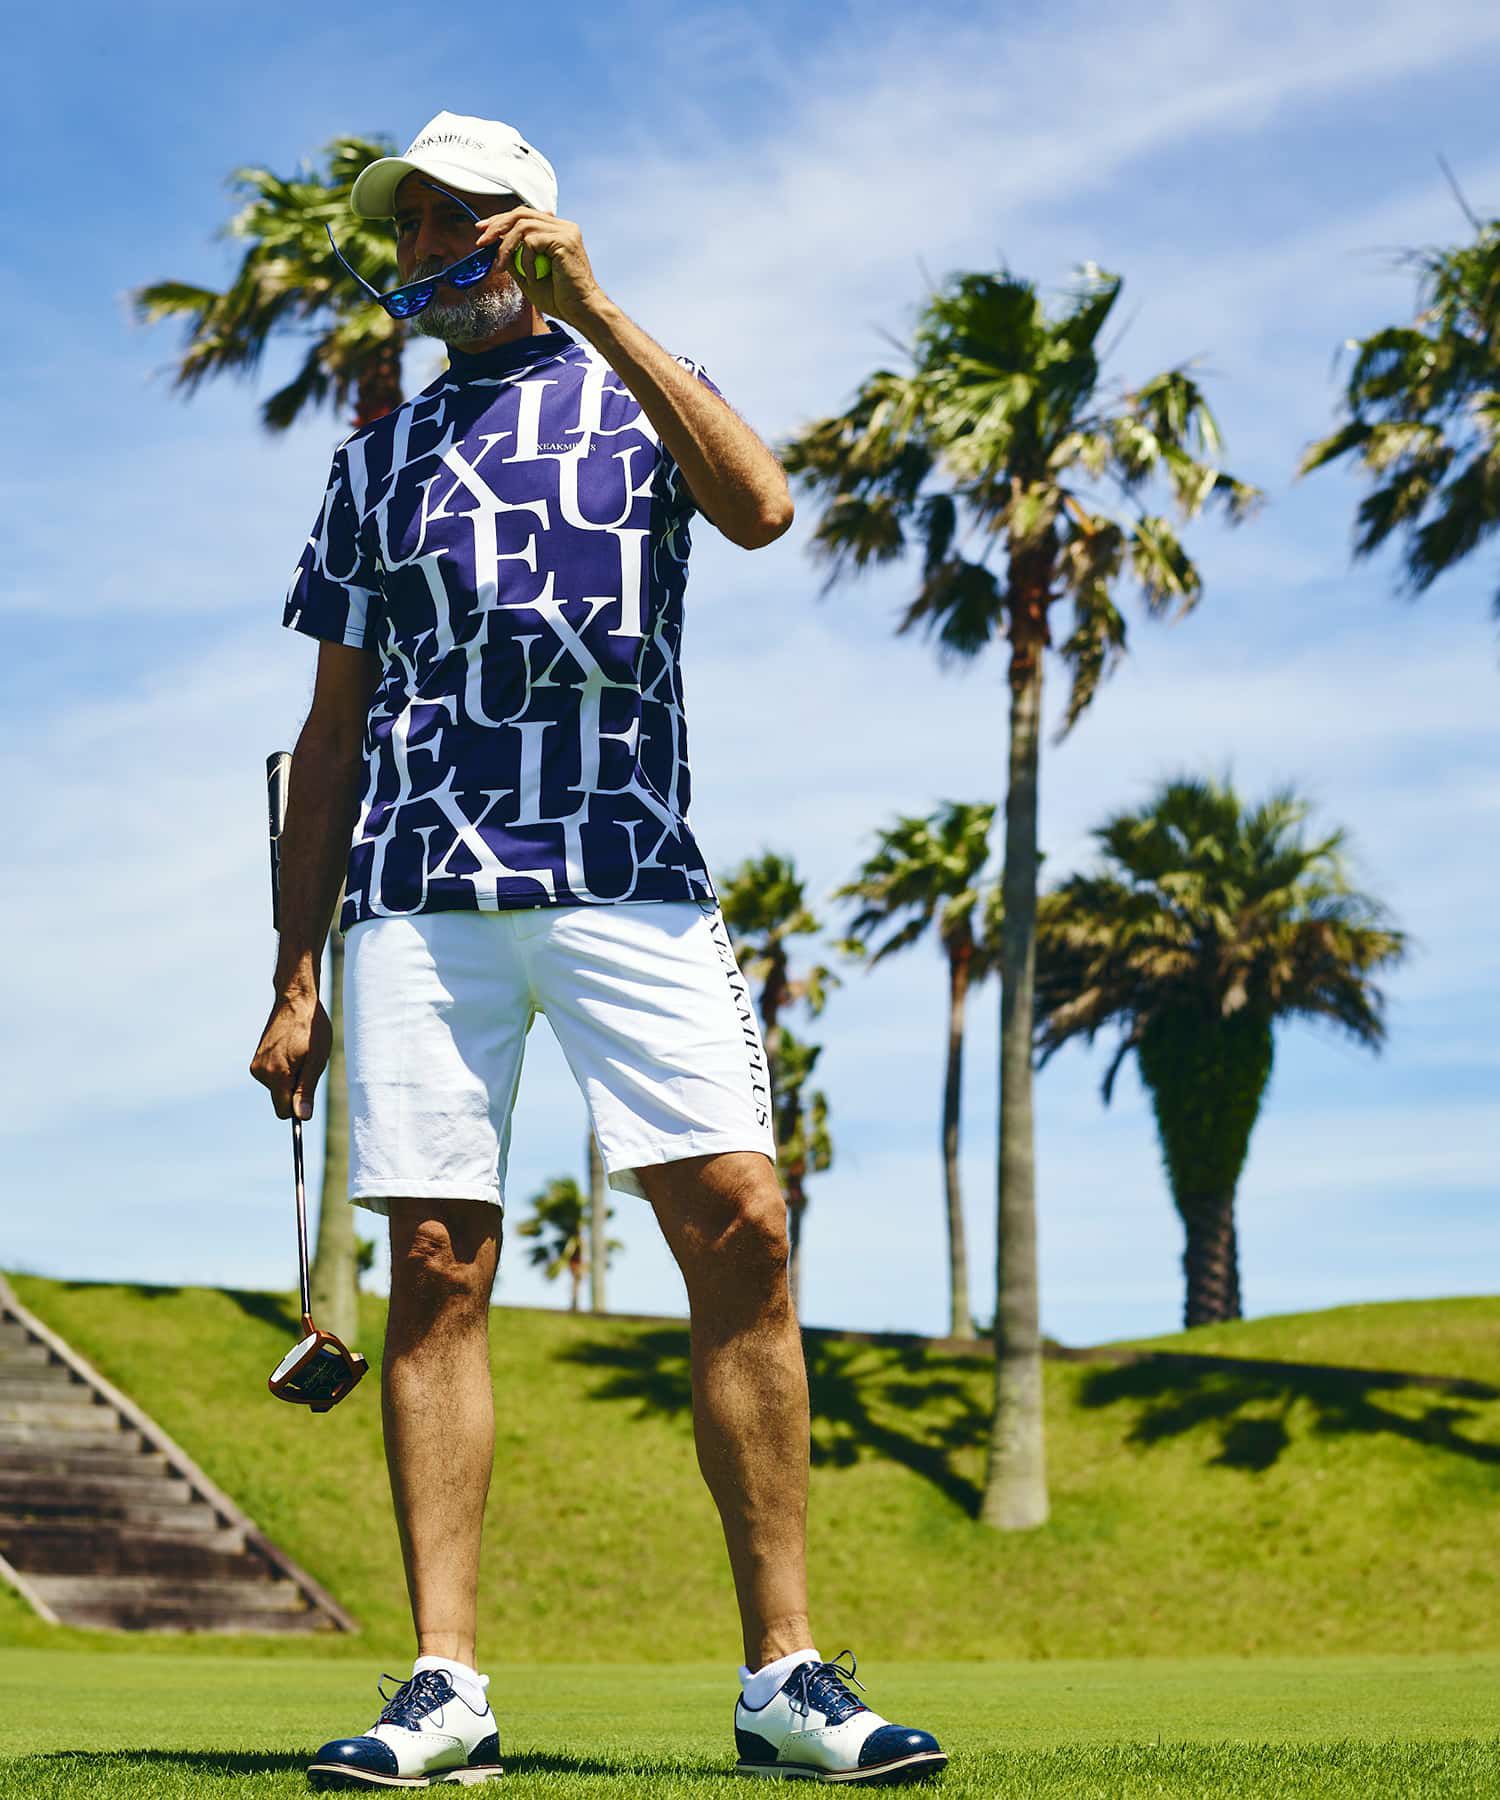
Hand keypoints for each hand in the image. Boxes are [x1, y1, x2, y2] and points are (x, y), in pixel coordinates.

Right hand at [250, 992, 331, 1120]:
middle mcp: (261, 1073)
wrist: (295, 1001)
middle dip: (295, 1090)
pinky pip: (272, 1076)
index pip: (283, 1111)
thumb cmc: (311, 1029)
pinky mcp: (256, 1058)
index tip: (309, 1096)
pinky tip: (292, 1050)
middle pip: (281, 1099)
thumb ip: (306, 1090)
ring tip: (301, 1054)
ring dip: (291, 1077)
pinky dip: (283, 1069)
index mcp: (276, 1075)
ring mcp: (256, 1065)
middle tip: (308, 1065)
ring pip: (277, 1087)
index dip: (298, 1108)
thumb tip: (302, 1117)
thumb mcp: (316, 1061)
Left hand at [474, 206, 607, 328]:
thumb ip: (515, 258)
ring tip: (500, 267)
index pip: (524, 215)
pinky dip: (526, 261)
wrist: (582, 311)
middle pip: (521, 213)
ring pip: (523, 225)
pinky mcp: (565, 241)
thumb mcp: (528, 275)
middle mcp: (563, 226)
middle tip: (481, 242)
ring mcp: (566, 231)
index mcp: (557, 231)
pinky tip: (533, 278)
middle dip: (496, 226)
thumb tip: (494, 245)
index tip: (483, 231)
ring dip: (505, 246)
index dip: (501, 220)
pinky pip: (532, 242)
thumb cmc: (561, 298)